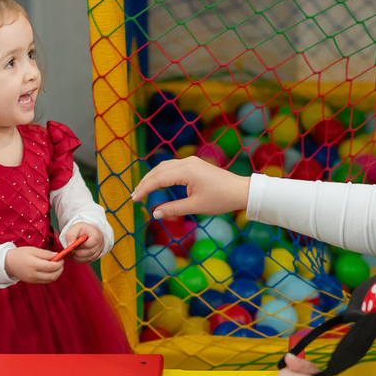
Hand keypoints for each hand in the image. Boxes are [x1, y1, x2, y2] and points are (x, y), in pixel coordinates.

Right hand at [4, 246, 64, 283]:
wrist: (8, 263)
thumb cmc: (20, 254)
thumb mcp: (32, 250)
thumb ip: (45, 253)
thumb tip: (57, 255)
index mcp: (33, 264)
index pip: (51, 266)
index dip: (59, 263)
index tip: (62, 258)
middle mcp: (33, 274)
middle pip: (53, 275)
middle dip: (60, 269)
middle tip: (61, 263)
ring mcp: (33, 280)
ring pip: (50, 280)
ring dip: (57, 273)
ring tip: (57, 266)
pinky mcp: (33, 282)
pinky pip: (46, 281)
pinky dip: (51, 276)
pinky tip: (51, 270)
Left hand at [60, 222, 103, 262]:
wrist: (87, 232)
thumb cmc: (82, 229)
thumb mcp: (75, 228)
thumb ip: (71, 235)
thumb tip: (69, 245)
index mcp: (96, 234)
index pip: (91, 243)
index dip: (82, 246)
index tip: (74, 245)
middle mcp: (100, 243)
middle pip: (90, 252)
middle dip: (78, 253)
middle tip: (69, 252)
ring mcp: (99, 250)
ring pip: (89, 258)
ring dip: (78, 258)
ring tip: (70, 255)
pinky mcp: (96, 256)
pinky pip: (88, 260)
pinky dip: (80, 260)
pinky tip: (74, 257)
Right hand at [131, 155, 250, 219]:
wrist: (240, 191)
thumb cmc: (221, 199)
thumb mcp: (196, 207)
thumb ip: (173, 209)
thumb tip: (155, 213)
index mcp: (186, 171)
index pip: (158, 178)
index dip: (144, 189)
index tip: (135, 200)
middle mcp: (187, 162)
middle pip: (159, 170)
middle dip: (145, 182)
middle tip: (135, 196)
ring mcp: (191, 162)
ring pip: (165, 167)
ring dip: (153, 177)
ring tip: (143, 190)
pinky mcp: (195, 164)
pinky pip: (173, 167)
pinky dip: (162, 175)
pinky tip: (158, 183)